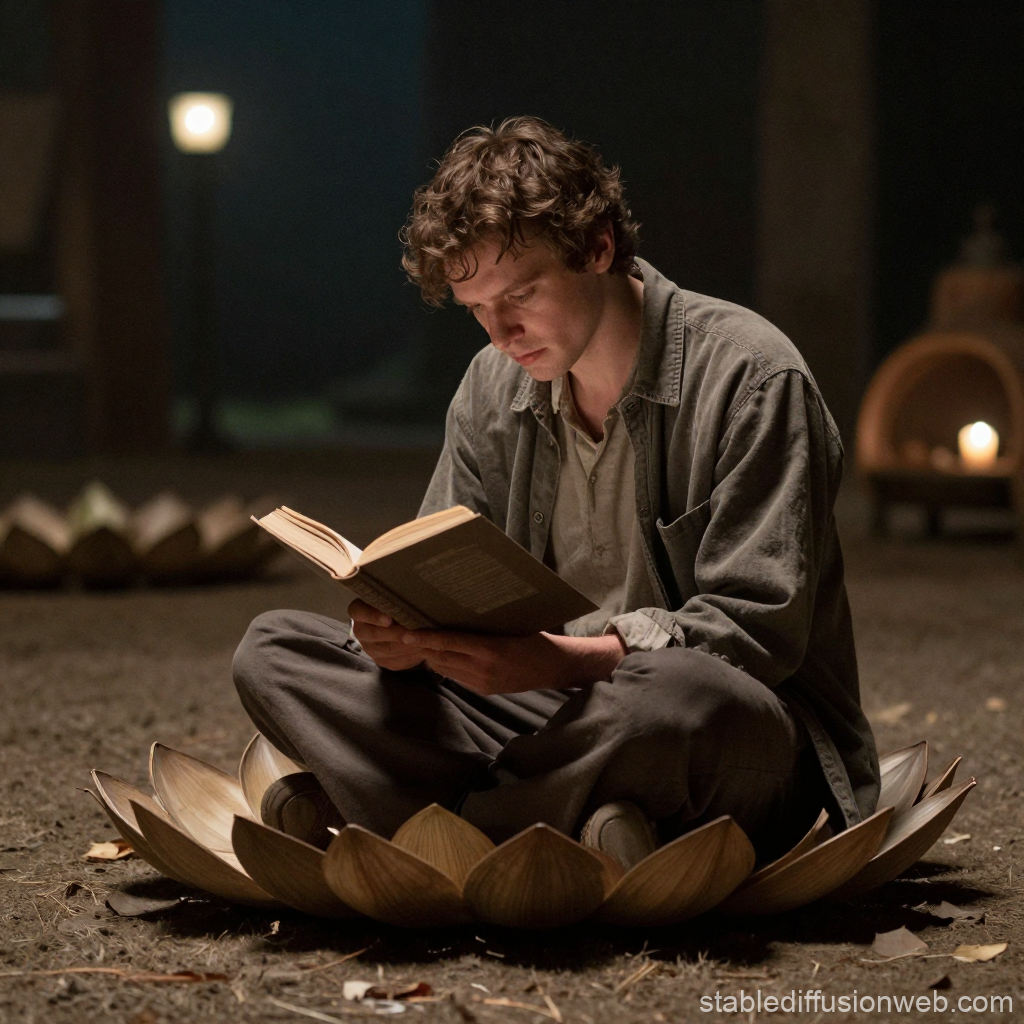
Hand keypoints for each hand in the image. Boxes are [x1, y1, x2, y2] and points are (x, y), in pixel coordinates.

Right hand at [347, 599, 427, 671]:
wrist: (396, 623)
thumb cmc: (395, 603)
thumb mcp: (392, 598)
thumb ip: (395, 599)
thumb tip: (409, 598)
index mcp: (358, 611)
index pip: (359, 612)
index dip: (373, 616)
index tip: (389, 619)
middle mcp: (360, 631)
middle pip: (374, 634)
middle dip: (395, 634)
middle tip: (412, 633)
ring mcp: (369, 648)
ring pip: (387, 650)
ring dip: (406, 646)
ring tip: (422, 640)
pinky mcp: (381, 660)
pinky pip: (395, 660)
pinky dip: (410, 655)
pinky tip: (422, 648)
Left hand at [398, 628, 627, 695]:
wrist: (555, 667)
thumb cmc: (534, 637)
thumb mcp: (510, 625)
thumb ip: (483, 624)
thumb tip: (455, 609)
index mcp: (490, 649)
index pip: (449, 642)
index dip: (426, 638)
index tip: (407, 632)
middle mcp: (483, 669)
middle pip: (442, 656)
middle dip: (424, 646)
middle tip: (407, 630)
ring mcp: (482, 682)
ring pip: (445, 668)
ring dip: (433, 655)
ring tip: (421, 640)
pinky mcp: (483, 690)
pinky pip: (456, 677)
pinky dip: (447, 664)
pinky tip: (444, 653)